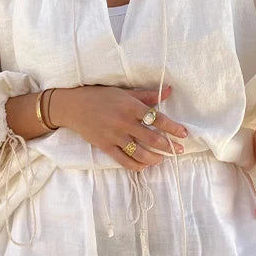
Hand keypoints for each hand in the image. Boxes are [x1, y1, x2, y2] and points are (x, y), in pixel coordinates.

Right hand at [57, 84, 188, 170]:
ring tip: (163, 158)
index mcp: (130, 106)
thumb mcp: (123, 92)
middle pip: (152, 138)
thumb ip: (147, 95)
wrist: (72, 106)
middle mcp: (124, 122)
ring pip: (140, 153)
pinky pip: (124, 160)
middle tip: (180, 150)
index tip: (184, 133)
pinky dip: (137, 165)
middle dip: (169, 146)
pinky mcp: (105, 147)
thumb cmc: (100, 96)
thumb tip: (169, 90)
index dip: (173, 127)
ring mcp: (114, 136)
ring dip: (155, 158)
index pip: (157, 118)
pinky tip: (145, 165)